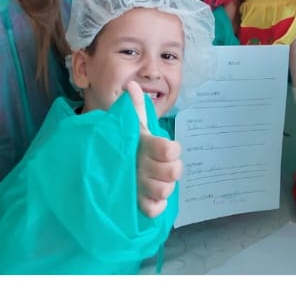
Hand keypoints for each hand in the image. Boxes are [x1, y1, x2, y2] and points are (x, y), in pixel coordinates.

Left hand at [127, 80, 180, 216]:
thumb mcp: (130, 128)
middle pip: (174, 172)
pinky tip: (139, 198)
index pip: (172, 150)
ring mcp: (156, 187)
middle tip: (143, 166)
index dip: (167, 151)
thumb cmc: (128, 146)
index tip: (158, 148)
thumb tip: (132, 86)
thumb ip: (134, 110)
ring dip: (152, 186)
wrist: (121, 167)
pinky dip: (150, 206)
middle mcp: (159, 169)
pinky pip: (157, 209)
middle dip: (159, 169)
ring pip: (165, 189)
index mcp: (157, 149)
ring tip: (138, 181)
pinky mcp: (150, 204)